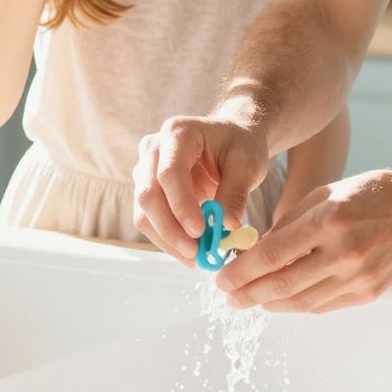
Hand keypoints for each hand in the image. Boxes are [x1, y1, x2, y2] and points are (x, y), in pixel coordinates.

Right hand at [132, 115, 270, 264]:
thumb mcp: (247, 164)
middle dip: (170, 229)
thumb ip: (235, 194)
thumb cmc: (241, 144)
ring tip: (195, 258)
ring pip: (144, 212)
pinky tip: (189, 252)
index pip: (170, 173)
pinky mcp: (148, 189)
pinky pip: (150, 219)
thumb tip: (227, 227)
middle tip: (195, 253)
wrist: (233, 137)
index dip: (181, 205)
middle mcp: (154, 149)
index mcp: (178, 133)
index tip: (200, 231)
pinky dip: (167, 239)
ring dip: (167, 240)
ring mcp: (146, 169)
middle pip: (148, 194)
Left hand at [214, 169, 391, 312]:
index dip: (242, 271)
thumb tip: (255, 252)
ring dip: (270, 303)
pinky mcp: (369, 293)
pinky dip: (299, 303)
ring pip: (301, 302)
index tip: (222, 279)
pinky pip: (324, 305)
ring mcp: (358, 277)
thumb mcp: (325, 195)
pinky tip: (284, 298)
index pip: (273, 254)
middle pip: (282, 285)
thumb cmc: (372, 194)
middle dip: (248, 294)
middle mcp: (344, 252)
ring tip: (252, 299)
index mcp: (329, 221)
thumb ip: (289, 225)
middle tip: (229, 297)